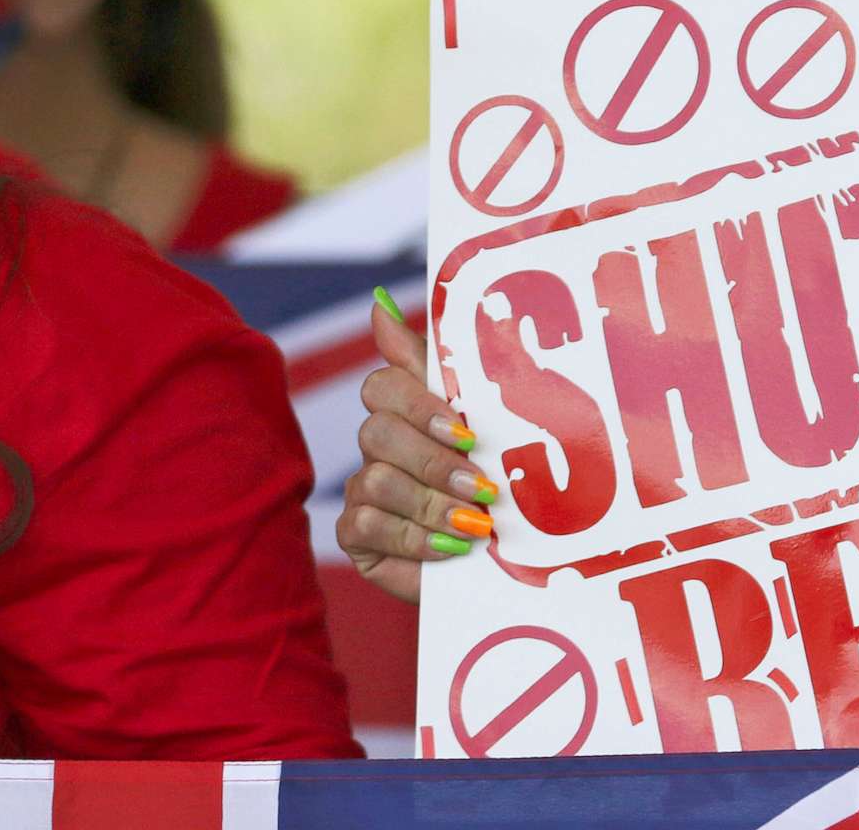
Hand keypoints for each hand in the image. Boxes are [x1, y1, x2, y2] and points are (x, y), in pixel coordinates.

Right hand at [337, 297, 498, 604]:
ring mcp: (362, 488)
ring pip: (373, 480)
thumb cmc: (495, 476)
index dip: (419, 406)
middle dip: (433, 462)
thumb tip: (379, 303)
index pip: (384, 385)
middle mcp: (378, 444)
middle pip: (376, 432)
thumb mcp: (486, 417)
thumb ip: (437, 363)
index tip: (466, 432)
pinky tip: (448, 548)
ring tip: (476, 525)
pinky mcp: (357, 534)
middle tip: (483, 488)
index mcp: (408, 409)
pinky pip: (364, 525)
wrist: (501, 554)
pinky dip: (412, 538)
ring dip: (431, 504)